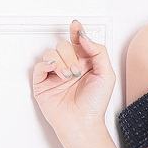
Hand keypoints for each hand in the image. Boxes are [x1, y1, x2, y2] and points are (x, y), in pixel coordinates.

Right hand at [31, 20, 114, 147]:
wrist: (82, 122)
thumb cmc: (95, 103)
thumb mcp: (107, 74)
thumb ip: (98, 52)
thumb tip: (84, 36)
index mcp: (85, 63)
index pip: (78, 42)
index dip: (76, 32)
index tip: (76, 25)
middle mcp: (69, 66)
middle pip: (64, 45)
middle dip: (71, 56)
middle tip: (77, 71)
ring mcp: (55, 74)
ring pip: (52, 52)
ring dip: (62, 62)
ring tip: (69, 76)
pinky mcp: (42, 82)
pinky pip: (40, 64)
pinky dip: (49, 65)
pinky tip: (58, 73)